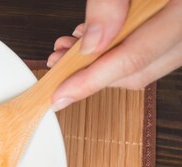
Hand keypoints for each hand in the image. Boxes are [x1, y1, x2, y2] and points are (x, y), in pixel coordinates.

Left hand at [47, 0, 181, 110]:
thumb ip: (110, 1)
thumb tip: (92, 42)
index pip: (136, 57)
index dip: (92, 80)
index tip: (61, 94)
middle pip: (141, 69)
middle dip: (93, 73)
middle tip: (58, 64)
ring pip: (147, 63)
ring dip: (103, 62)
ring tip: (70, 48)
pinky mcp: (179, 23)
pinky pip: (154, 47)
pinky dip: (120, 48)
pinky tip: (96, 37)